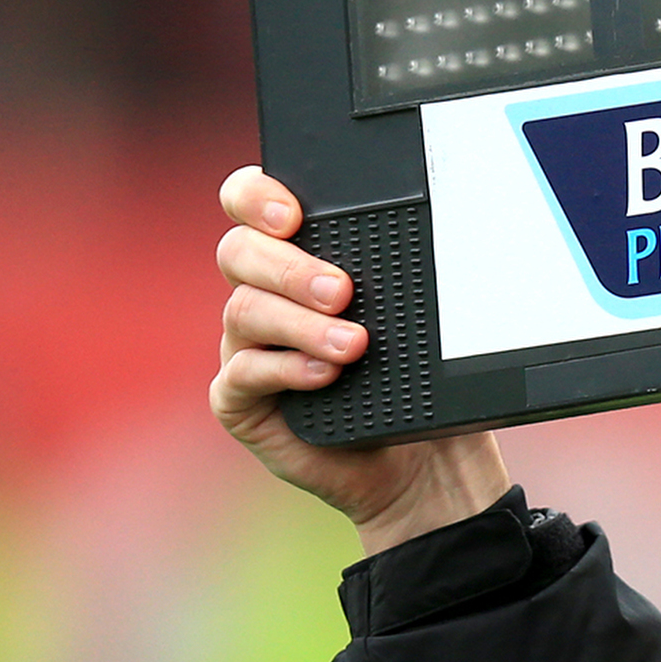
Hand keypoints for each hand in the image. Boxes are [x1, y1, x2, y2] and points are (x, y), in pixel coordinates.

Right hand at [211, 166, 508, 552]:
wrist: (422, 464)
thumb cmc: (416, 381)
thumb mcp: (414, 315)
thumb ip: (394, 269)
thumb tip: (414, 234)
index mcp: (294, 258)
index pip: (249, 203)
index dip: (256, 196)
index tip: (295, 213)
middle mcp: (262, 296)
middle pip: (239, 252)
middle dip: (290, 267)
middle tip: (343, 291)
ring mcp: (245, 349)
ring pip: (243, 311)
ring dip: (300, 323)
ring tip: (353, 344)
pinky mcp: (239, 401)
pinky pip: (242, 373)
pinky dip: (284, 369)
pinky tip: (325, 375)